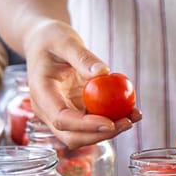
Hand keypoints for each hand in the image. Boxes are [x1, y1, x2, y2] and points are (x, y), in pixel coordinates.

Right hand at [22, 20, 140, 147]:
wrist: (43, 42)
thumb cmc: (50, 39)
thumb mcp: (65, 41)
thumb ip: (82, 57)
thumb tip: (103, 73)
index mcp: (41, 93)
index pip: (61, 119)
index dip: (86, 125)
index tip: (111, 123)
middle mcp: (48, 110)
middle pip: (73, 136)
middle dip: (101, 135)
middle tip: (127, 123)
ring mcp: (62, 113)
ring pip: (85, 135)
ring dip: (110, 131)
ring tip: (134, 115)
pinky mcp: (75, 112)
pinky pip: (94, 123)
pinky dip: (112, 121)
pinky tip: (130, 111)